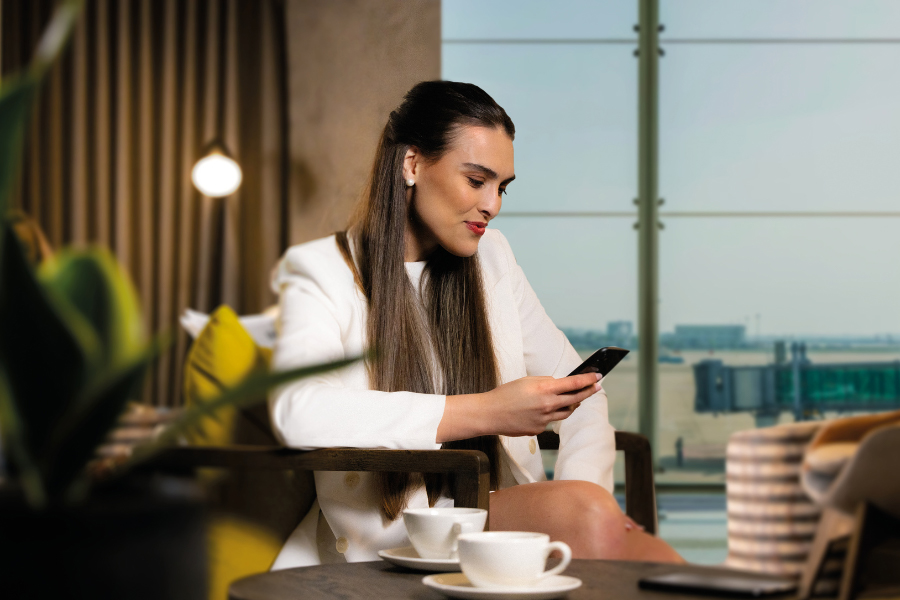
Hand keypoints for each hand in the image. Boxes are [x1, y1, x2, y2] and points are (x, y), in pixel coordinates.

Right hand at [437, 372, 601, 442]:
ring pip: (566, 412)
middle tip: (596, 386)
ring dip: (572, 405)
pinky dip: (551, 414)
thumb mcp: (527, 381)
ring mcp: (544, 420)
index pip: (574, 384)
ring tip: (576, 399)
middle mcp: (548, 405)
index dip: (588, 379)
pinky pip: (550, 421)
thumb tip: (560, 385)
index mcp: (545, 389)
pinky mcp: (538, 430)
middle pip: (576, 399)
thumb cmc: (506, 394)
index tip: (598, 376)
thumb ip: (546, 383)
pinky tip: (541, 410)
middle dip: (588, 392)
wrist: (490, 414)